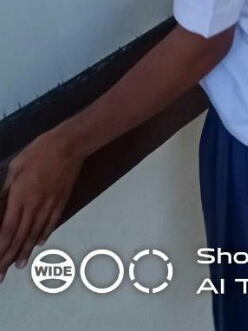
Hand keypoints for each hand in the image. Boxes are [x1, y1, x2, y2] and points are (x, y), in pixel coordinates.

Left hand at [0, 128, 82, 279]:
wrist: (69, 145)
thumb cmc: (39, 151)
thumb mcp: (16, 166)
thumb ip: (6, 190)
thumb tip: (0, 208)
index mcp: (20, 198)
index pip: (7, 230)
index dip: (0, 248)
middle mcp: (34, 207)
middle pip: (20, 237)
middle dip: (9, 257)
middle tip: (2, 273)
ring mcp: (50, 206)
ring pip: (35, 234)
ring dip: (26, 251)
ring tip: (19, 265)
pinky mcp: (61, 202)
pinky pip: (51, 223)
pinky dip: (44, 235)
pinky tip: (38, 244)